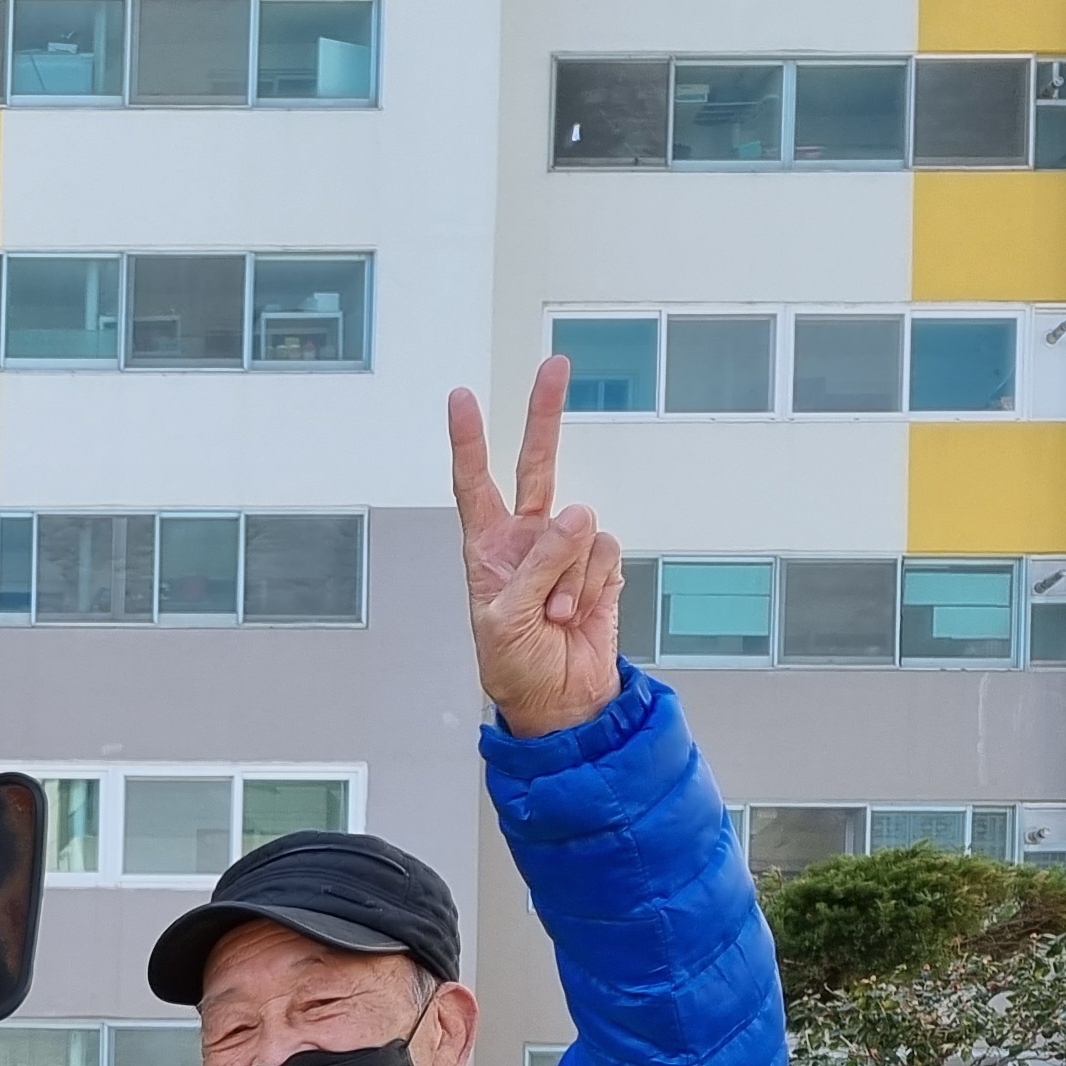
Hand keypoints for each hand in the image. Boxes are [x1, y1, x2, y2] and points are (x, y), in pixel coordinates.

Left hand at [448, 360, 625, 740]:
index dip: (468, 441)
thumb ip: (539, 565)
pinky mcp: (598, 566)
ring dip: (570, 578)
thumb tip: (579, 513)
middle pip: (537, 465)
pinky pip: (605, 553)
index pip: (474, 484)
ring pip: (581, 529)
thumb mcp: (506, 621)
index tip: (460, 398)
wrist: (560, 700)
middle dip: (545, 415)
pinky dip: (592, 586)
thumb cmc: (514, 667)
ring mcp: (565, 550)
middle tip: (554, 365)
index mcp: (486, 550)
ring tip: (553, 617)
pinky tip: (577, 614)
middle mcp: (526, 540)